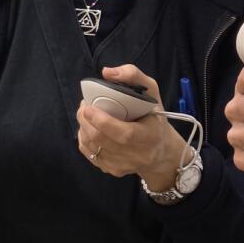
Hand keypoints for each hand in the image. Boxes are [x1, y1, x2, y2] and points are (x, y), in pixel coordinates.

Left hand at [76, 65, 189, 186]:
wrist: (160, 152)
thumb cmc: (155, 118)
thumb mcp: (152, 92)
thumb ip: (133, 76)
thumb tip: (107, 72)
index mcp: (149, 136)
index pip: (123, 134)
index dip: (102, 121)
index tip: (88, 107)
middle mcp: (136, 155)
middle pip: (101, 139)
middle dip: (85, 120)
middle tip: (84, 105)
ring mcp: (122, 165)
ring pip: (92, 146)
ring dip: (83, 127)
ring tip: (85, 114)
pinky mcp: (112, 170)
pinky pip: (90, 153)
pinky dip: (84, 138)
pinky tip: (88, 128)